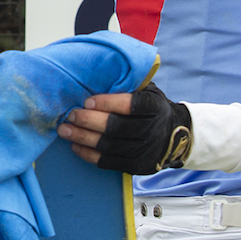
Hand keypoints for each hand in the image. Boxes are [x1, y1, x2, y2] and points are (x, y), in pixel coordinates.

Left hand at [58, 85, 192, 173]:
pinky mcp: (138, 167)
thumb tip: (97, 72)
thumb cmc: (151, 108)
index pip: (130, 105)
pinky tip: (75, 146)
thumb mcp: (147, 91)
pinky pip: (109, 162)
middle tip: (71, 115)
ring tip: (65, 130)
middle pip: (117, 128)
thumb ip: (128, 84)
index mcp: (154, 107)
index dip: (107, 103)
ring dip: (83, 138)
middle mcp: (152, 130)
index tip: (87, 101)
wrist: (176, 136)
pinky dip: (89, 155)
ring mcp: (146, 151)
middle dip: (89, 121)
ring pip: (110, 146)